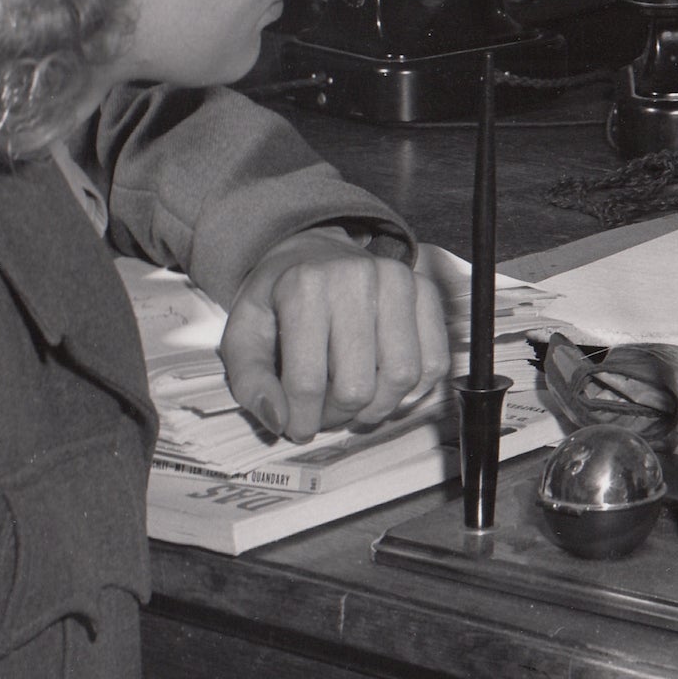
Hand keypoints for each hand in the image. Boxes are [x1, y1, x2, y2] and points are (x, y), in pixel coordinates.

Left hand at [220, 231, 449, 440]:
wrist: (312, 252)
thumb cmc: (277, 298)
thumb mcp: (243, 333)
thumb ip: (249, 381)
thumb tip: (278, 419)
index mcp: (304, 287)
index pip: (307, 382)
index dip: (300, 420)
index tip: (296, 426)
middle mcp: (357, 278)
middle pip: (357, 386)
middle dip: (336, 415)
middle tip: (324, 412)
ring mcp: (398, 281)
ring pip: (402, 376)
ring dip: (377, 407)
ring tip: (356, 403)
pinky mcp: (425, 290)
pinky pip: (435, 360)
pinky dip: (414, 389)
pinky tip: (387, 387)